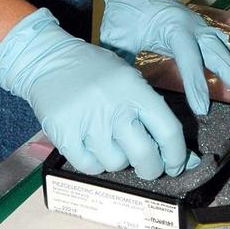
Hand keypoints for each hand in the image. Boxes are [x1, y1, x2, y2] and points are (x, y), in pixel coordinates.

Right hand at [0, 8, 191, 178]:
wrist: (48, 59)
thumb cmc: (94, 71)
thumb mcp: (127, 76)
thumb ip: (151, 110)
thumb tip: (182, 154)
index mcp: (134, 88)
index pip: (168, 130)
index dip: (177, 156)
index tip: (175, 166)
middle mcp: (114, 105)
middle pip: (145, 156)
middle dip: (152, 169)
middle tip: (148, 166)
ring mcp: (88, 120)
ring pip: (116, 164)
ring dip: (117, 160)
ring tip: (109, 142)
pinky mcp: (64, 133)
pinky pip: (89, 166)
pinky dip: (93, 163)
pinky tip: (91, 147)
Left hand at [99, 0, 229, 117]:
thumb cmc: (128, 11)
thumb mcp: (117, 33)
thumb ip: (119, 58)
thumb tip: (117, 87)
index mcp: (175, 27)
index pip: (188, 58)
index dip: (196, 84)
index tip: (203, 109)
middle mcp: (197, 30)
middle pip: (222, 59)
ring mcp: (207, 33)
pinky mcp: (210, 38)